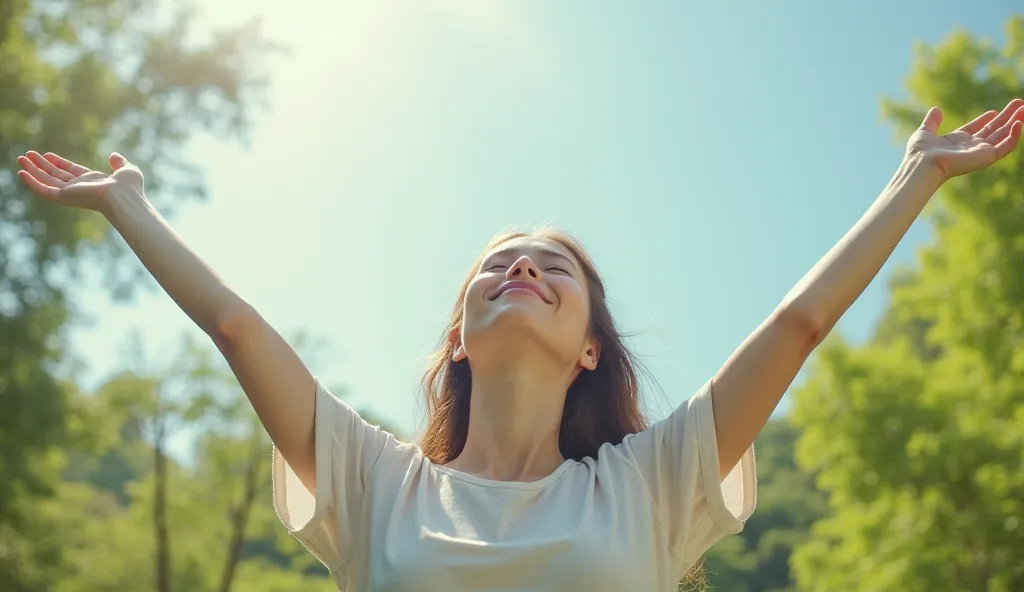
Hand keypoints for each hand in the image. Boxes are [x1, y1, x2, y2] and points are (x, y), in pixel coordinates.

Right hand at [16, 151, 144, 211]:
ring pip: (46, 181)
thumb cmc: (130, 187)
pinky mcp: (63, 197)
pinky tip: (21, 173)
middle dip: (42, 165)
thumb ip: (120, 162)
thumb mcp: (126, 169)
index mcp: (93, 182)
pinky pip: (43, 190)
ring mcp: (71, 193)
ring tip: (20, 158)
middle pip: (56, 175)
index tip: (48, 155)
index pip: (71, 171)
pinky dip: (31, 182)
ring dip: (32, 170)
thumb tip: (113, 155)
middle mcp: (80, 188)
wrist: (124, 197)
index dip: (59, 163)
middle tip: (28, 155)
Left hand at [907, 99, 1023, 182]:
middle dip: (1006, 117)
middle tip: (1019, 103)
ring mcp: (980, 152)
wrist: (923, 163)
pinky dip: (1015, 135)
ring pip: (1004, 136)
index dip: (986, 120)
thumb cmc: (920, 152)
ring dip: (1016, 121)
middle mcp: (971, 147)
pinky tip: (1019, 123)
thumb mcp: (925, 131)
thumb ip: (932, 121)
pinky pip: (1006, 146)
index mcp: (957, 141)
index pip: (976, 129)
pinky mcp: (987, 156)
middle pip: (994, 130)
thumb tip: (936, 109)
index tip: (994, 111)